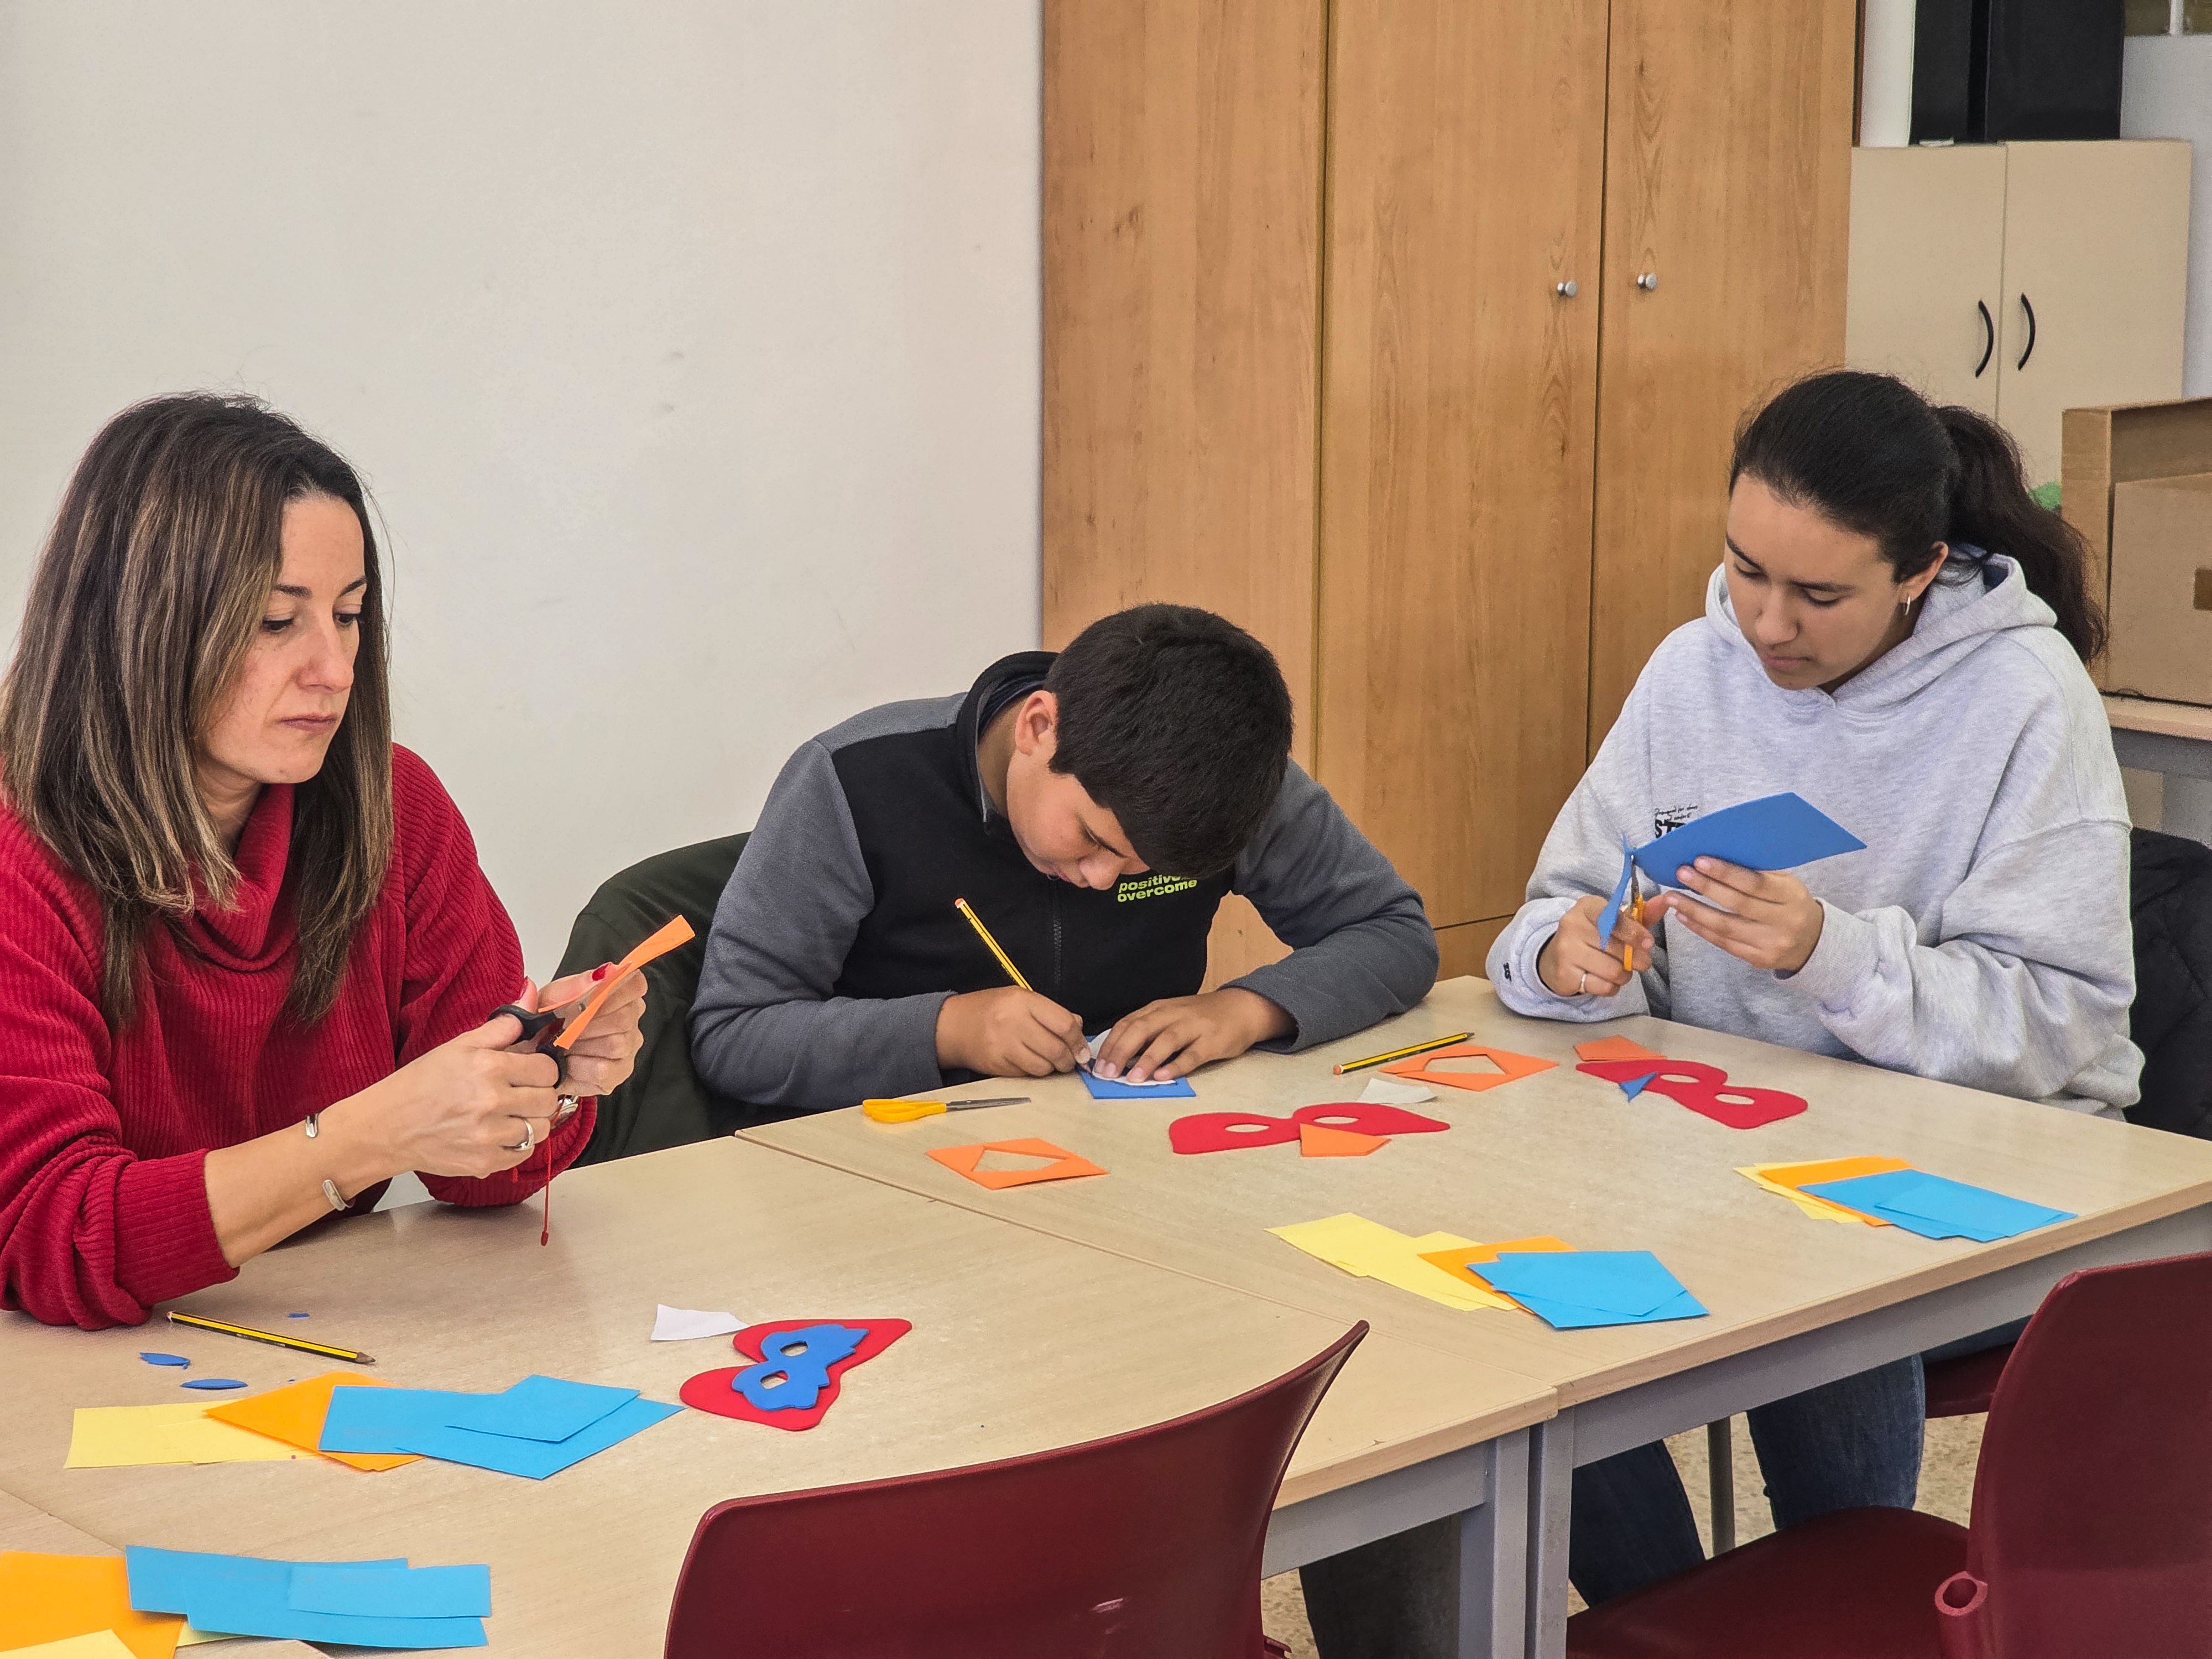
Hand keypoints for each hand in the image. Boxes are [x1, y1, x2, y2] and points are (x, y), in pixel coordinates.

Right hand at [359, 1011, 564, 1177]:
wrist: (387, 1127)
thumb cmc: (419, 1085)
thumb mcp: (458, 1046)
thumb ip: (501, 1026)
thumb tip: (530, 995)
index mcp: (488, 1068)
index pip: (547, 1069)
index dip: (541, 1069)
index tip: (530, 1071)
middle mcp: (491, 1102)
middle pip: (548, 1100)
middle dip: (538, 1094)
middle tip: (519, 1093)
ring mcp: (489, 1136)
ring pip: (541, 1129)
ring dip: (530, 1121)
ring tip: (508, 1114)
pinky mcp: (485, 1162)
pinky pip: (524, 1153)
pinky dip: (517, 1145)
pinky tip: (497, 1133)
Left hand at [535, 964, 646, 1100]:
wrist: (530, 1056)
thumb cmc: (542, 1025)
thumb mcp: (546, 1001)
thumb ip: (571, 987)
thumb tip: (599, 975)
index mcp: (616, 992)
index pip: (634, 984)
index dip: (613, 992)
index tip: (586, 1000)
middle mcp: (629, 1019)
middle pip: (624, 1017)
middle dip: (586, 1023)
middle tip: (562, 1026)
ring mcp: (628, 1048)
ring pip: (615, 1044)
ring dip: (580, 1046)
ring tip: (562, 1045)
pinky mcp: (618, 1073)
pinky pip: (604, 1069)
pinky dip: (579, 1067)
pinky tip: (568, 1063)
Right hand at [935, 987, 1088, 1078]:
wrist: (952, 1025)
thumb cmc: (990, 1010)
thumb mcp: (1020, 999)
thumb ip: (1050, 1011)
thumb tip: (1078, 1028)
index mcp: (1022, 1001)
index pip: (1064, 1024)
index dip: (1078, 1041)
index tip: (1082, 1050)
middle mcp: (1013, 1022)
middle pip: (1056, 1049)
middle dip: (1068, 1060)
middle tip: (1069, 1061)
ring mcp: (1003, 1045)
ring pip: (1042, 1067)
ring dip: (1051, 1068)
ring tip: (1049, 1062)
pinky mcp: (996, 1064)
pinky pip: (1025, 1074)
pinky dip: (1032, 1072)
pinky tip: (1028, 1062)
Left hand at [1092, 988, 1292, 1082]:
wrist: (1242, 1008)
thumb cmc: (1200, 1017)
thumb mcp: (1171, 1016)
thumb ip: (1148, 1031)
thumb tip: (1119, 1056)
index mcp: (1159, 1008)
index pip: (1128, 1023)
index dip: (1111, 1043)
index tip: (1096, 1063)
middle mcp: (1173, 1014)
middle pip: (1141, 1029)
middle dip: (1121, 1051)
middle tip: (1107, 1072)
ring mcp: (1194, 1026)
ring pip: (1166, 1040)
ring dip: (1146, 1059)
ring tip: (1131, 1078)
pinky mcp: (1213, 1041)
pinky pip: (1193, 1054)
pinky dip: (1176, 1065)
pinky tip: (1163, 1077)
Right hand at [1536, 895, 1655, 998]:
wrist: (1556, 958)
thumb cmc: (1593, 937)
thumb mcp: (1615, 922)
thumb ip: (1641, 914)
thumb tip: (1666, 901)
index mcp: (1587, 907)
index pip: (1612, 918)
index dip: (1634, 932)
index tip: (1649, 943)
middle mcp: (1572, 925)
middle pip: (1618, 948)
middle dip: (1636, 959)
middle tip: (1640, 962)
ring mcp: (1566, 950)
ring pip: (1613, 970)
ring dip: (1624, 975)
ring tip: (1618, 970)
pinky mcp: (1565, 974)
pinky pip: (1603, 986)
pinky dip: (1611, 987)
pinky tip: (1603, 979)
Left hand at [1646, 857, 1824, 972]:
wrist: (1812, 941)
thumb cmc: (1790, 903)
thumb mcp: (1785, 883)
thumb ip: (1758, 871)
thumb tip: (1717, 853)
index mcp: (1791, 896)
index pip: (1755, 883)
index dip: (1726, 872)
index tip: (1700, 861)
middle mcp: (1784, 922)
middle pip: (1737, 904)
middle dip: (1705, 888)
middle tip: (1681, 874)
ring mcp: (1771, 944)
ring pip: (1725, 927)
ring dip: (1694, 910)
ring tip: (1672, 896)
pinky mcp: (1758, 959)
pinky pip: (1723, 943)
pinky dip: (1700, 928)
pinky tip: (1683, 916)